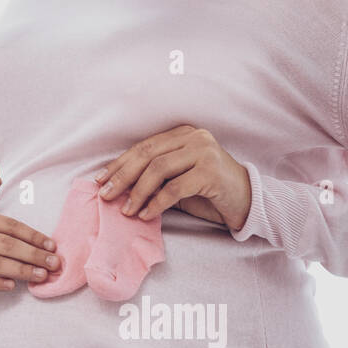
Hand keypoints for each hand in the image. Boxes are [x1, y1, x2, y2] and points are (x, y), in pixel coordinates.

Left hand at [93, 125, 251, 231]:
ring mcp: (204, 152)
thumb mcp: (176, 181)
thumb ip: (153, 178)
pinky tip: (146, 214)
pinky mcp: (211, 171)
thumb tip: (117, 187)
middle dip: (122, 176)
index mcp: (182, 133)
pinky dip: (156, 203)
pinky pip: (175, 188)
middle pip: (147, 155)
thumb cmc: (208, 192)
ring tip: (126, 210)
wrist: (247, 202)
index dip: (119, 164)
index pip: (144, 146)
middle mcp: (194, 137)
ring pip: (158, 169)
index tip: (101, 180)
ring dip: (137, 192)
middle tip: (106, 195)